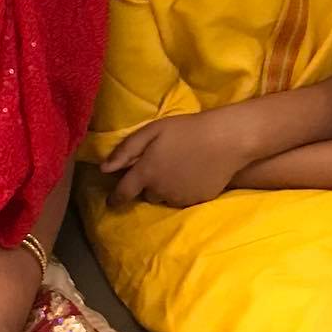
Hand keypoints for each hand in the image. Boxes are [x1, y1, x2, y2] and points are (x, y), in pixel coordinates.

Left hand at [102, 111, 245, 206]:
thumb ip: (126, 150)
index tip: (111, 201)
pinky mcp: (197, 201)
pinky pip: (183, 199)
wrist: (226, 141)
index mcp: (146, 173)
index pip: (123, 193)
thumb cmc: (187, 130)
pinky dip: (183, 190)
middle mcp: (160, 191)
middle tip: (160, 167)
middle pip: (147, 194)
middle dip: (149, 184)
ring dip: (166, 188)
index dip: (115, 198)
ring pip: (166, 198)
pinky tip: (192, 174)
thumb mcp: (152, 131)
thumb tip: (104, 169)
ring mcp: (180, 198)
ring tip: (178, 168)